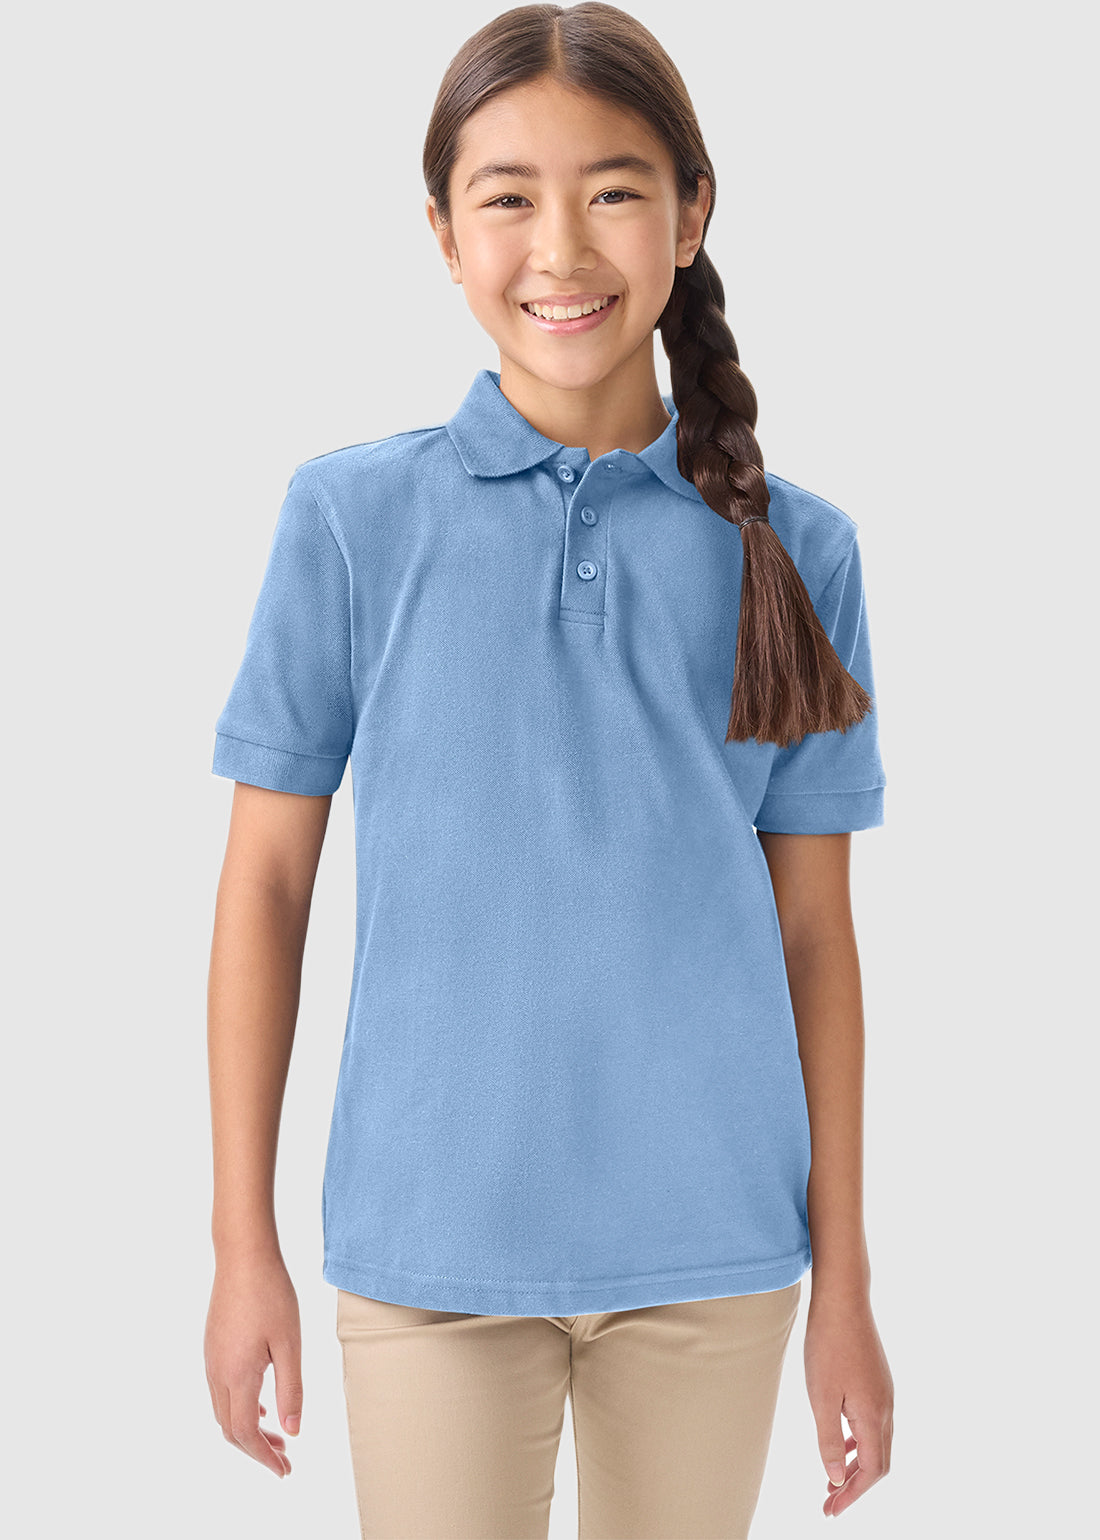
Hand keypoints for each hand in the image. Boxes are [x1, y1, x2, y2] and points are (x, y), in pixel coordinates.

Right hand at [204, 1252, 303, 1477]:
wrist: (243, 1256)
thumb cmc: (271, 1294)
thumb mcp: (290, 1344)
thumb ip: (291, 1389)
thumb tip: (292, 1430)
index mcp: (237, 1375)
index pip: (246, 1432)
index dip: (264, 1456)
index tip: (284, 1469)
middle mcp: (217, 1372)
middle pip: (231, 1428)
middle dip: (257, 1449)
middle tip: (285, 1459)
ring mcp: (212, 1359)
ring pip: (224, 1411)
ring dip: (249, 1430)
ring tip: (277, 1437)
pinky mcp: (213, 1347)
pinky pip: (222, 1391)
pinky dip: (241, 1408)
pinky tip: (263, 1405)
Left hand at [804, 1287, 893, 1517]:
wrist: (843, 1300)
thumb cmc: (828, 1346)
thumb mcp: (820, 1397)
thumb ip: (828, 1440)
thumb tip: (837, 1479)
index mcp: (873, 1416)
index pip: (871, 1471)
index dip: (852, 1495)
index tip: (831, 1510)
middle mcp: (885, 1408)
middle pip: (878, 1463)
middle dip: (856, 1487)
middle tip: (829, 1503)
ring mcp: (884, 1394)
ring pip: (877, 1443)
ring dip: (856, 1466)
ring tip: (832, 1481)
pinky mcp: (877, 1382)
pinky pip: (873, 1424)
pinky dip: (858, 1443)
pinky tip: (840, 1443)